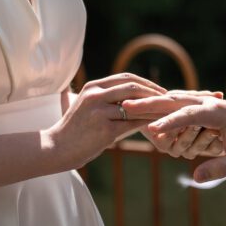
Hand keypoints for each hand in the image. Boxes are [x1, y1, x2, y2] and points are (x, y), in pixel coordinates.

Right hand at [45, 73, 165, 168]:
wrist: (56, 148)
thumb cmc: (75, 129)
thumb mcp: (87, 106)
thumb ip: (105, 98)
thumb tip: (131, 97)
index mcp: (92, 86)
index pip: (125, 78)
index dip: (145, 83)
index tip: (159, 90)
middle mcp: (95, 95)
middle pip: (133, 87)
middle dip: (154, 92)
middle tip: (169, 100)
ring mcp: (99, 112)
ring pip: (135, 106)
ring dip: (154, 109)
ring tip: (168, 113)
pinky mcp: (105, 130)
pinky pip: (133, 124)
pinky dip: (147, 124)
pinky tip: (157, 127)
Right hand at [122, 94, 225, 182]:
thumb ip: (221, 168)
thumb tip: (196, 179)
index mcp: (219, 112)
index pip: (190, 115)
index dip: (171, 122)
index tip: (153, 129)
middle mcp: (208, 104)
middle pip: (175, 101)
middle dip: (151, 104)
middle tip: (127, 106)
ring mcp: (202, 103)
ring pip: (172, 100)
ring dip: (150, 104)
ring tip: (127, 107)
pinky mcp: (199, 108)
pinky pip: (176, 106)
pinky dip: (158, 108)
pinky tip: (142, 111)